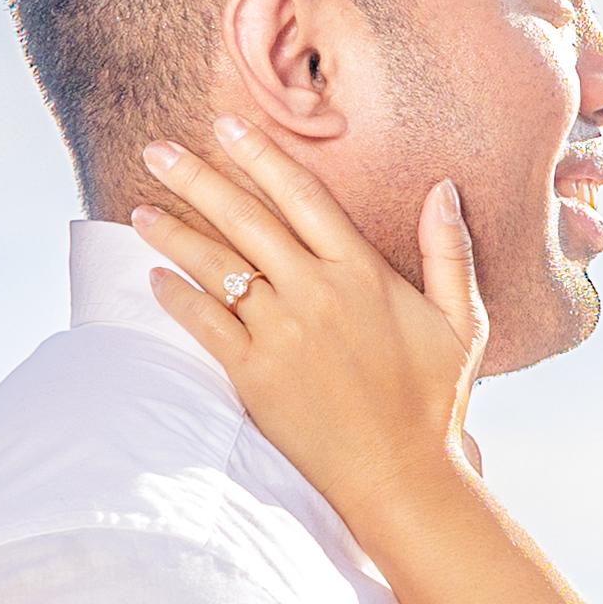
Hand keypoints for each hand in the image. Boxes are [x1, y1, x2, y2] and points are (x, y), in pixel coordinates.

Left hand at [134, 114, 490, 511]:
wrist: (402, 478)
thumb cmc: (435, 401)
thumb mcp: (464, 321)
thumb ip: (449, 250)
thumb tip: (444, 186)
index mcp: (363, 273)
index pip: (303, 195)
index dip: (262, 155)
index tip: (227, 124)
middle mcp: (317, 294)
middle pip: (246, 220)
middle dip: (197, 179)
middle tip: (156, 149)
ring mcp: (282, 335)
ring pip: (217, 268)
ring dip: (173, 234)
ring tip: (138, 209)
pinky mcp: (255, 376)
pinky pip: (205, 326)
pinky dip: (177, 299)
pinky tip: (154, 278)